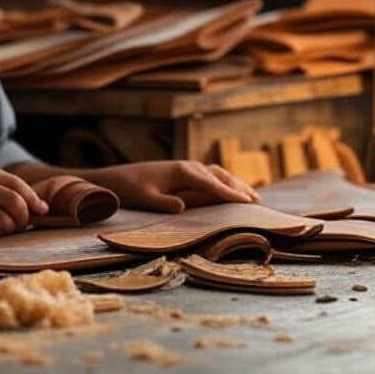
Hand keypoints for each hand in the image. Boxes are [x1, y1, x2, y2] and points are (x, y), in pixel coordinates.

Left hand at [90, 161, 261, 212]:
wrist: (116, 178)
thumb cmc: (129, 190)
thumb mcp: (144, 199)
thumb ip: (164, 204)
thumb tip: (184, 207)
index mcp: (181, 171)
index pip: (212, 183)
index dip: (231, 194)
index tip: (248, 203)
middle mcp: (188, 166)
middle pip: (220, 176)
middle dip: (240, 188)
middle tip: (258, 203)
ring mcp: (187, 167)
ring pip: (218, 174)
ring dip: (235, 184)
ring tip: (253, 197)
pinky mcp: (184, 172)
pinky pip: (211, 176)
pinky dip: (225, 182)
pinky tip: (232, 191)